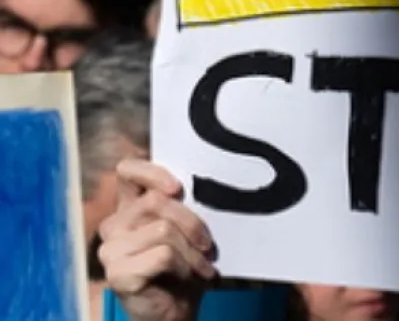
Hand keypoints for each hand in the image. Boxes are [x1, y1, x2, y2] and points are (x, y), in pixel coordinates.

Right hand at [97, 159, 215, 320]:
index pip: (128, 171)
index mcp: (129, 210)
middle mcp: (114, 226)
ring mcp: (111, 250)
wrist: (175, 312)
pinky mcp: (118, 273)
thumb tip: (198, 187)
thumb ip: (182, 207)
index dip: (152, 172)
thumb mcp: (185, 232)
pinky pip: (163, 255)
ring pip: (164, 229)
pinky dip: (186, 266)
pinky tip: (190, 277)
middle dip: (193, 223)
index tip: (178, 188)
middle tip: (208, 245)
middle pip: (157, 201)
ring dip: (193, 251)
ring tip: (202, 266)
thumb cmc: (183, 270)